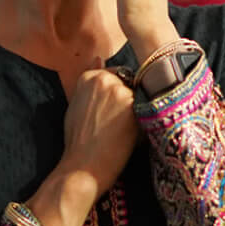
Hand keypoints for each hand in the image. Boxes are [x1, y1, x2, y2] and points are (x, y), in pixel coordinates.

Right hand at [60, 68, 141, 195]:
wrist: (82, 167)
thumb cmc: (78, 141)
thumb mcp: (77, 106)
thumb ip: (90, 81)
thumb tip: (99, 58)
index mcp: (87, 77)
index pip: (115, 76)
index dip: (116, 97)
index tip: (110, 114)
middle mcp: (103, 78)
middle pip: (129, 82)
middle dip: (128, 100)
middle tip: (116, 125)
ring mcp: (119, 89)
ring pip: (140, 95)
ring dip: (137, 111)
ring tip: (120, 132)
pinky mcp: (133, 104)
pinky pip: (147, 107)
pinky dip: (143, 121)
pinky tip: (128, 136)